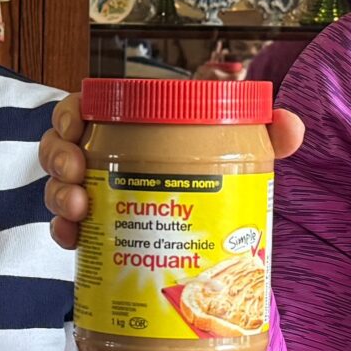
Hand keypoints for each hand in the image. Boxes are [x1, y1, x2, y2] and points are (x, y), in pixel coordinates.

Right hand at [41, 95, 306, 249]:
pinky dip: (63, 232)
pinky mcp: (95, 235)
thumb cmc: (218, 179)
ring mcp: (98, 198)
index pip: (87, 108)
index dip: (71, 112)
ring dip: (59, 193)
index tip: (76, 123)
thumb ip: (267, 134)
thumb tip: (292, 125)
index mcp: (131, 129)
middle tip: (76, 172)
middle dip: (59, 155)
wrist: (217, 242)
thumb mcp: (242, 154)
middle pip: (62, 146)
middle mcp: (106, 160)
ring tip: (78, 207)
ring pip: (59, 186)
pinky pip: (66, 229)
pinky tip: (73, 239)